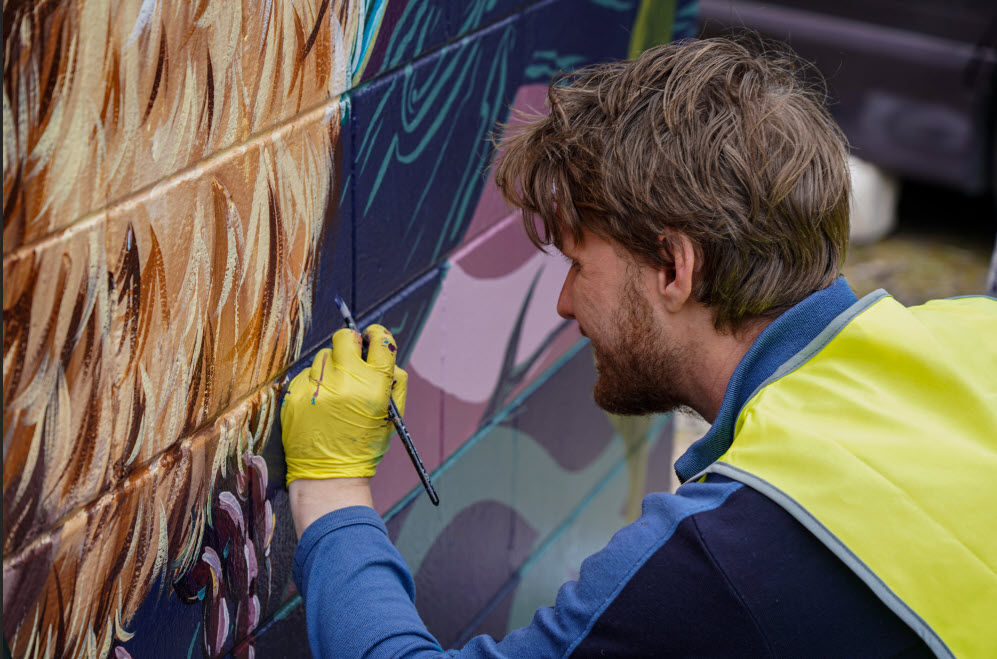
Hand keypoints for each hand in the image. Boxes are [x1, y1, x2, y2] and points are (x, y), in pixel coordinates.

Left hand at [281, 325, 407, 485]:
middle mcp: (346, 381)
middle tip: (351, 357)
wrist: (328, 475)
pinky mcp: (296, 394)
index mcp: (375, 385)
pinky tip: (319, 405)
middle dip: (350, 343)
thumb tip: (382, 349)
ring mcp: (318, 387)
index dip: (376, 335)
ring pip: (324, 356)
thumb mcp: (392, 414)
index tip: (371, 338)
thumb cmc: (365, 445)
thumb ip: (394, 380)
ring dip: (331, 368)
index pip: (379, 340)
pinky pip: (306, 375)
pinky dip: (314, 385)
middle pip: (345, 337)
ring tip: (334, 393)